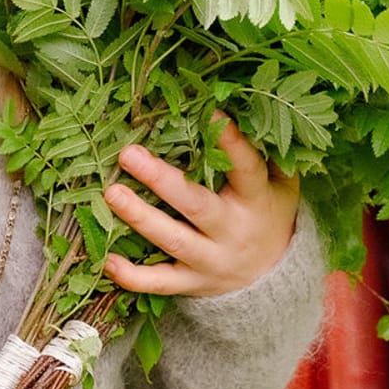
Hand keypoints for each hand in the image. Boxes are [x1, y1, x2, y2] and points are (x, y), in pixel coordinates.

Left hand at [101, 118, 297, 298]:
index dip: (232, 143)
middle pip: (197, 206)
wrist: (275, 280)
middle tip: (129, 154)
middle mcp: (234, 232)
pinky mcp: (193, 283)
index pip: (247, 170)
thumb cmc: (269, 213)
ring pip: (174, 241)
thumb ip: (266, 151)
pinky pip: (162, 283)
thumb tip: (241, 106)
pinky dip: (134, 277)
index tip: (211, 113)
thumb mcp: (281, 184)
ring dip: (140, 218)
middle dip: (162, 181)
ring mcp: (212, 261)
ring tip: (111, 193)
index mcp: (257, 201)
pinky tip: (107, 261)